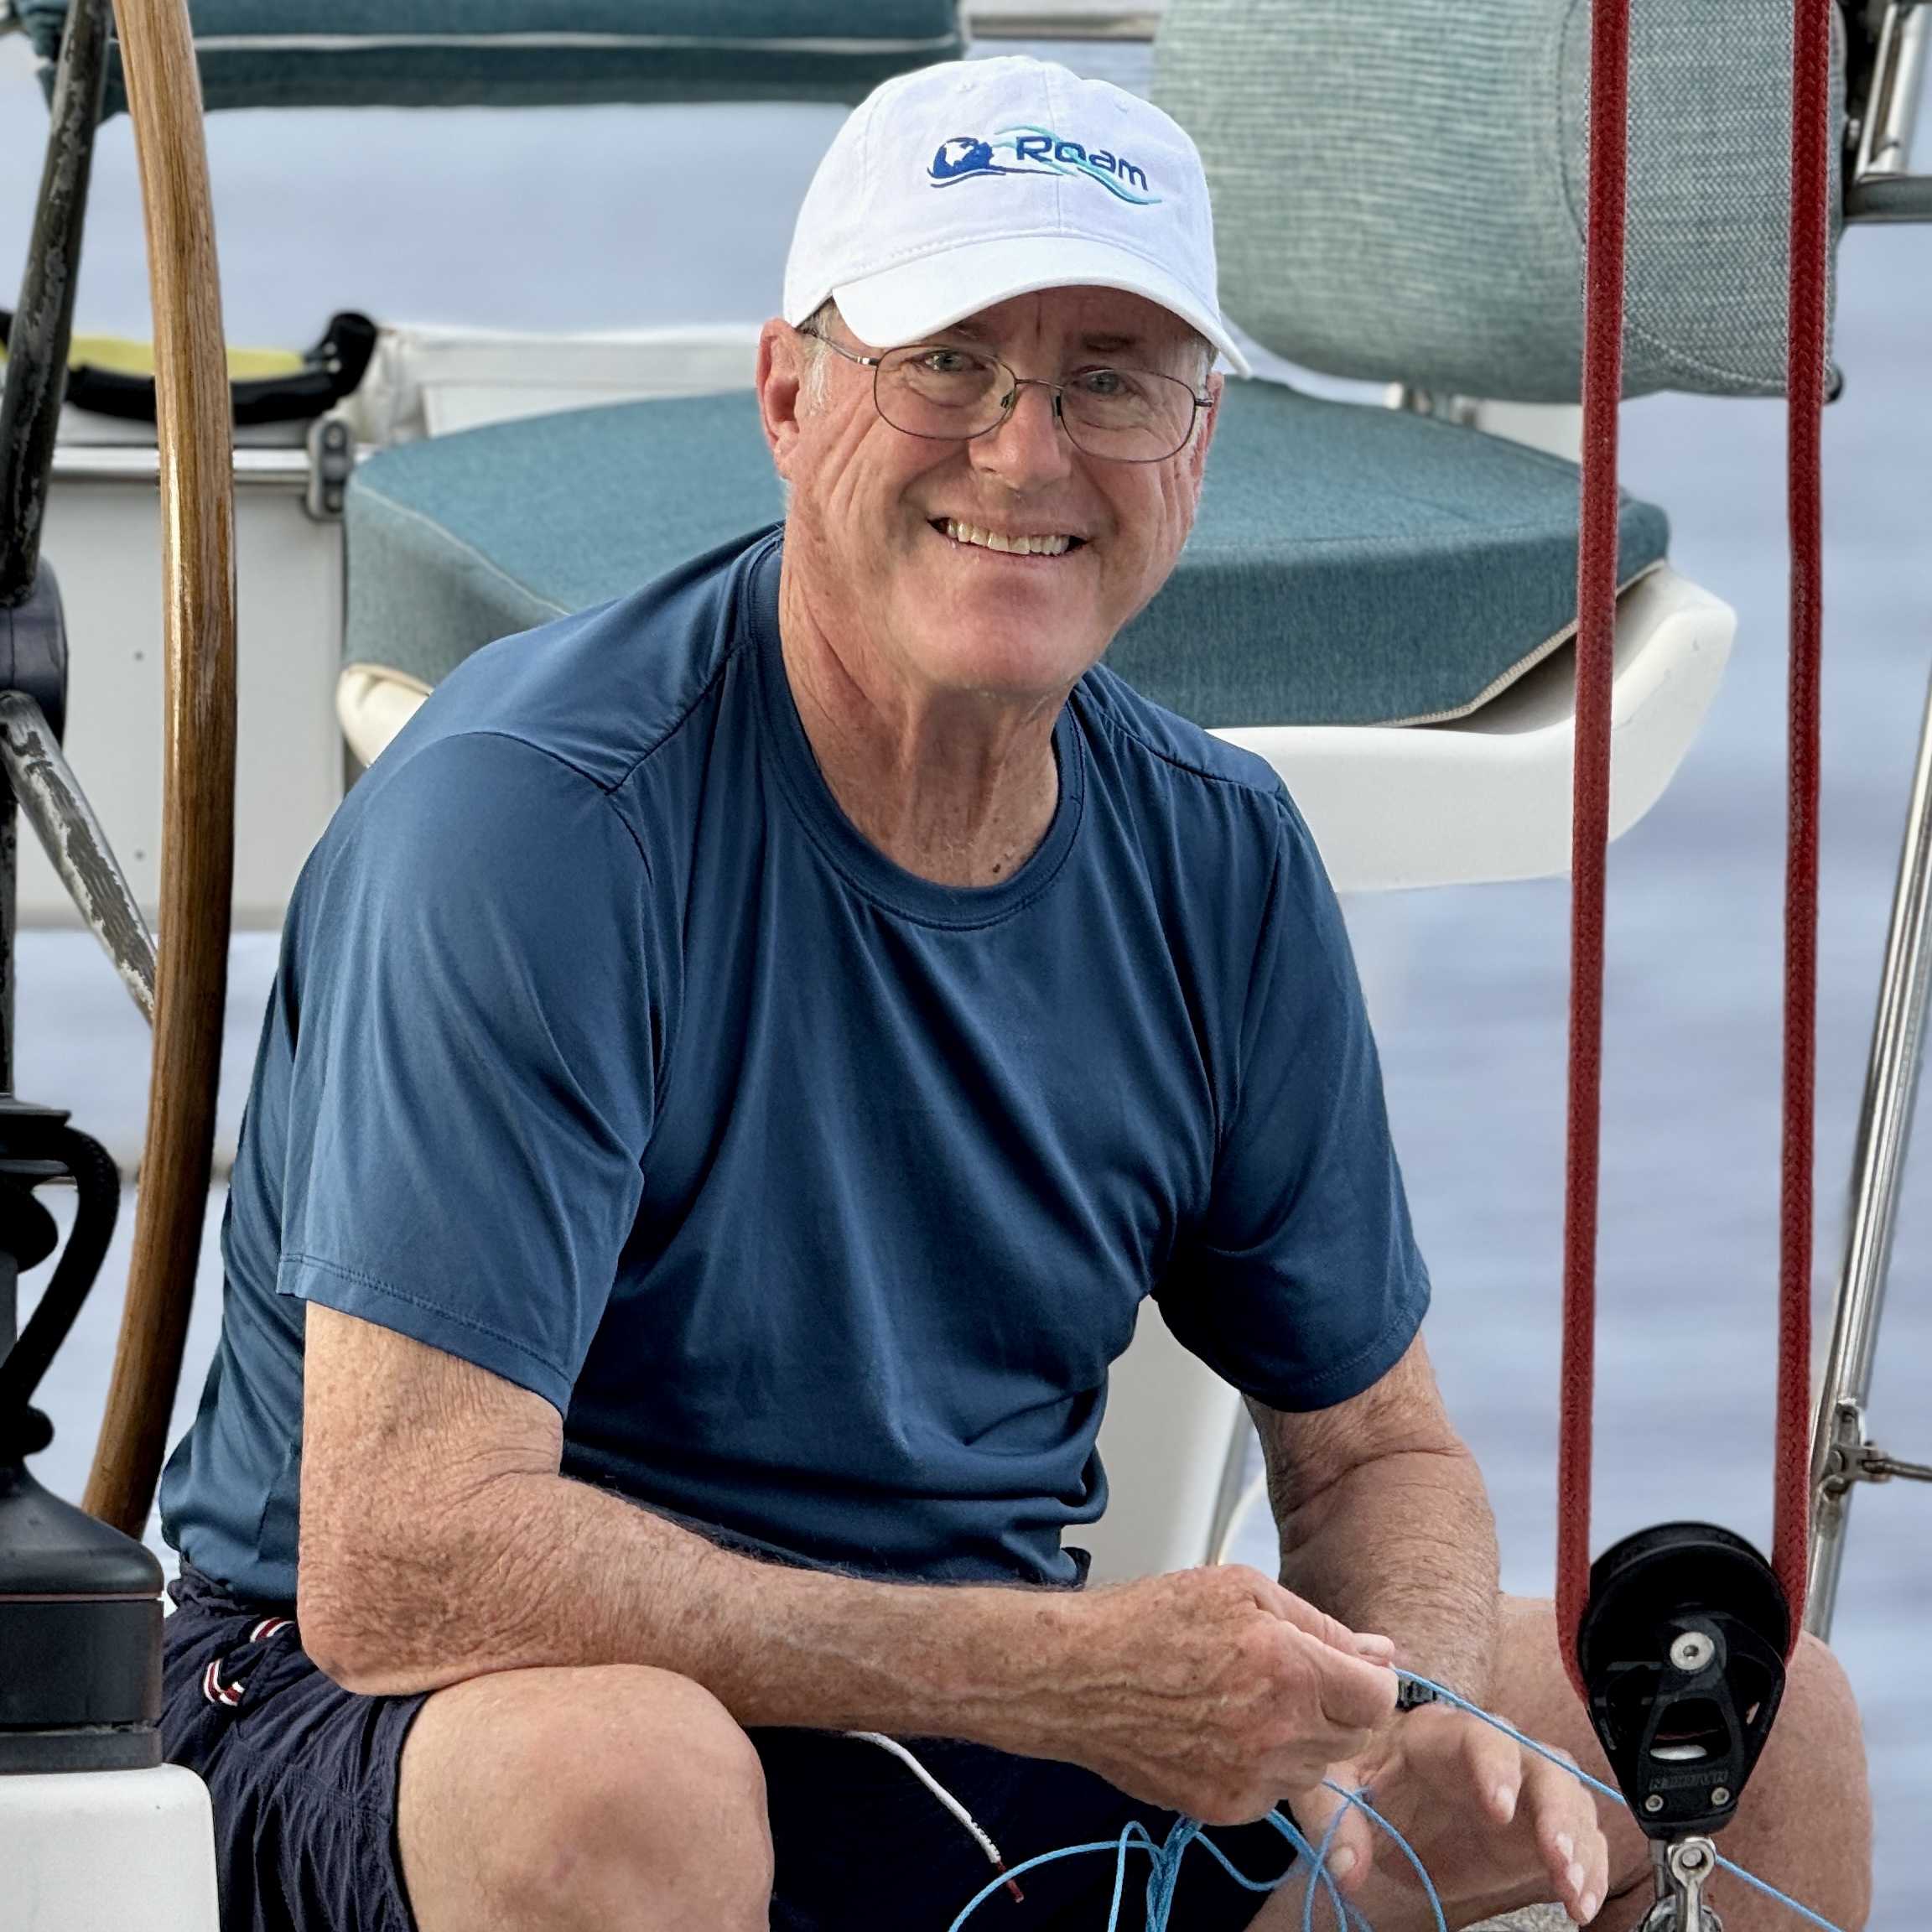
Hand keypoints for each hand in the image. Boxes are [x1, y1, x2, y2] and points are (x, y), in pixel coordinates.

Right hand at [1009, 1565, 1397, 1823]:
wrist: (1077, 1674)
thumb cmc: (1152, 1621)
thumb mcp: (1241, 1588)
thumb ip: (1320, 1624)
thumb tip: (1379, 1652)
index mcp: (1291, 1666)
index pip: (1379, 1696)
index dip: (1371, 1678)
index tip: (1352, 1668)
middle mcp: (1279, 1729)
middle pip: (1354, 1737)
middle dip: (1338, 1705)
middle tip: (1293, 1676)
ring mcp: (1251, 1775)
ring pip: (1316, 1768)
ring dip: (1302, 1737)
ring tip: (1251, 1699)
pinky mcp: (1224, 1806)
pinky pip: (1273, 1792)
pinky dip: (1264, 1764)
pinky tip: (1225, 1728)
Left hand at [1283, 1703, 1608, 1929]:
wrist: (1386, 1804)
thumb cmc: (1364, 1778)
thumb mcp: (1337, 1786)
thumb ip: (1336, 1819)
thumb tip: (1346, 1868)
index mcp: (1439, 1734)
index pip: (1477, 1736)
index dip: (1494, 1767)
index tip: (1499, 1810)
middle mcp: (1492, 1753)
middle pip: (1540, 1763)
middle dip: (1554, 1809)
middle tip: (1555, 1856)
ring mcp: (1523, 1789)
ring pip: (1569, 1798)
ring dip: (1579, 1842)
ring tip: (1573, 1888)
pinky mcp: (1540, 1827)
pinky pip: (1580, 1839)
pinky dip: (1590, 1869)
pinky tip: (1580, 1903)